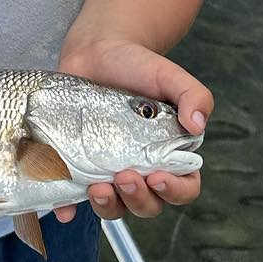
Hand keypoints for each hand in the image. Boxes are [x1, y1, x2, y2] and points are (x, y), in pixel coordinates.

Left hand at [52, 37, 212, 225]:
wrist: (96, 52)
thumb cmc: (137, 67)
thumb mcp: (170, 76)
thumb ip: (194, 96)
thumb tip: (197, 125)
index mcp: (168, 155)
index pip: (183, 187)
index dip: (175, 191)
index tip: (158, 176)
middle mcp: (140, 169)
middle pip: (147, 205)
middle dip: (138, 199)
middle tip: (124, 176)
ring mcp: (108, 171)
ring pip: (114, 207)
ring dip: (108, 206)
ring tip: (97, 187)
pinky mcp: (79, 166)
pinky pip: (73, 197)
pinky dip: (69, 208)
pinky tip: (65, 209)